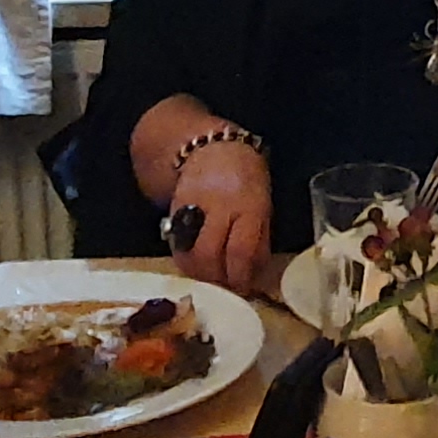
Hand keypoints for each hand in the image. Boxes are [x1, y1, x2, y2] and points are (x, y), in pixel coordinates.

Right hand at [166, 133, 276, 294]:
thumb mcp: (263, 207)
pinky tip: (196, 262)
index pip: (241, 251)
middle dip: (217, 279)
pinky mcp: (174, 211)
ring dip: (198, 273)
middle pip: (209, 255)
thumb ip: (259, 240)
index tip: (244, 289)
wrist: (211, 148)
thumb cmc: (247, 179)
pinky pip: (177, 244)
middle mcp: (218, 207)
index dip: (240, 277)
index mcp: (248, 207)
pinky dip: (186, 259)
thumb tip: (254, 276)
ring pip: (188, 254)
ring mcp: (193, 208)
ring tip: (210, 278)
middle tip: (225, 287)